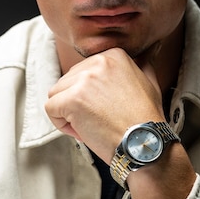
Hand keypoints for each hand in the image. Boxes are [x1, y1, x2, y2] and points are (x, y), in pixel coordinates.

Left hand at [45, 44, 164, 164]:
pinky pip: (50, 108)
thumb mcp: (149, 82)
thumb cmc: (146, 118)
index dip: (89, 94)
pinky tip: (81, 131)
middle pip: (67, 81)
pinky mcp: (72, 99)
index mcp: (113, 56)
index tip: (103, 108)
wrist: (144, 143)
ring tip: (90, 125)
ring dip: (67, 112)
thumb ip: (139, 67)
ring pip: (56, 93)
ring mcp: (84, 80)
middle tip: (97, 119)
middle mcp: (98, 62)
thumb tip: (140, 59)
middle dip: (76, 103)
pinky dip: (60, 124)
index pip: (82, 71)